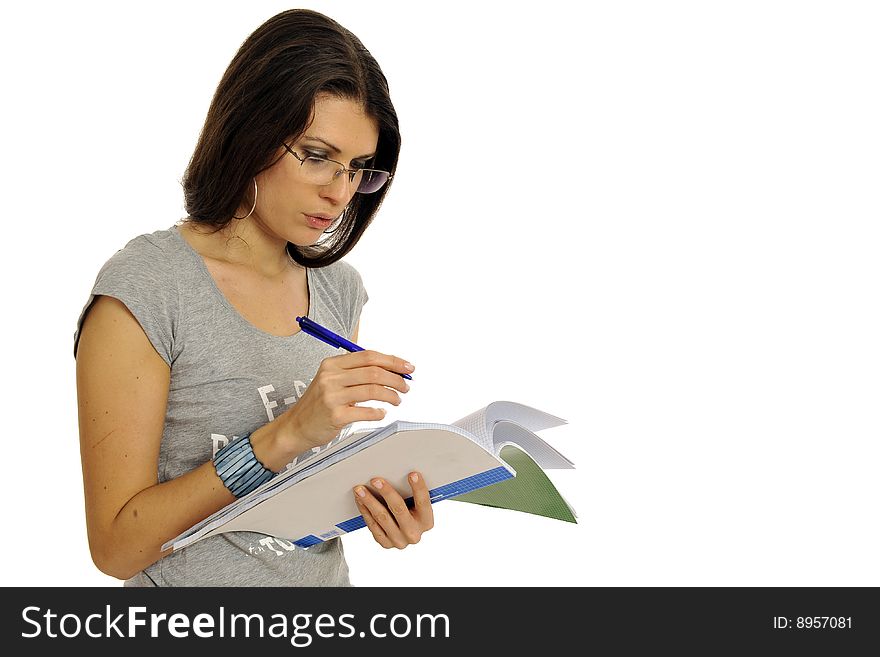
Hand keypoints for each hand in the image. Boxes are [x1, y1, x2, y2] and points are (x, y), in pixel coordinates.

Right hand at [281, 350, 413, 451]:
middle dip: (396, 379)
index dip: (392, 361)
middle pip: (374, 372)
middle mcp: (331, 377)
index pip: (369, 356)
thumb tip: (391, 369)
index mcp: (332, 364)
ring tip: (397, 400)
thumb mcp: (331, 380)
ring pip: (373, 390)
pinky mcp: (335, 415)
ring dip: (391, 395)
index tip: (407, 367)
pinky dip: (379, 413)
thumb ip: (356, 372)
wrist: (296, 426)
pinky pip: (366, 412)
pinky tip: (381, 413)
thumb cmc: (318, 403)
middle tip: (405, 386)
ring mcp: (332, 396)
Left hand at [353, 472, 433, 548]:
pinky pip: (372, 525)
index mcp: (426, 522)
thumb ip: (413, 495)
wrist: (405, 535)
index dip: (419, 488)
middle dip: (386, 493)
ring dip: (369, 501)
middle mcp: (413, 534)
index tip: (412, 474)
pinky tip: (360, 501)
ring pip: (382, 517)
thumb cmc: (412, 514)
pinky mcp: (385, 543)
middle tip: (375, 480)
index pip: (424, 503)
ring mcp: (399, 540)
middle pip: (399, 510)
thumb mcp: (418, 507)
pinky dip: (365, 511)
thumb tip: (401, 474)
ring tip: (360, 489)